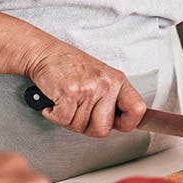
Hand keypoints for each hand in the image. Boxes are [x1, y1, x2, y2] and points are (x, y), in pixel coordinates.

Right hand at [24, 41, 145, 137]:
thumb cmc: (69, 65)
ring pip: (80, 127)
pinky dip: (54, 115)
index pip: (137, 110)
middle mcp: (105, 84)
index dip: (128, 124)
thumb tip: (119, 124)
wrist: (45, 53)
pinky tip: (55, 103)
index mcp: (117, 81)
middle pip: (103, 129)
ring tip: (66, 102)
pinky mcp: (69, 92)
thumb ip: (111, 98)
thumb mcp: (100, 77)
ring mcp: (88, 88)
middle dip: (87, 127)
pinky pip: (64, 120)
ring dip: (68, 119)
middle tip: (78, 112)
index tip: (117, 125)